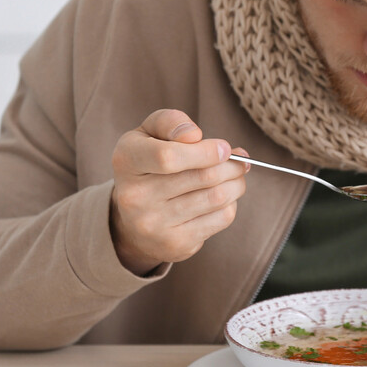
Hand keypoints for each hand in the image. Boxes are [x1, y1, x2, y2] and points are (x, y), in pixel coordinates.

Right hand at [109, 109, 249, 275]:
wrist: (132, 220)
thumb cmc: (148, 165)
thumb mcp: (148, 134)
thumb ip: (170, 122)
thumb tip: (195, 135)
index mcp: (127, 161)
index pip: (168, 156)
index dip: (206, 151)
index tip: (224, 148)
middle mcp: (135, 196)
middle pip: (203, 177)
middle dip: (231, 165)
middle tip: (240, 160)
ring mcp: (154, 224)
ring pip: (217, 197)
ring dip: (237, 183)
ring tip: (237, 175)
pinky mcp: (176, 243)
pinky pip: (221, 218)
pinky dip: (231, 203)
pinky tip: (223, 197)